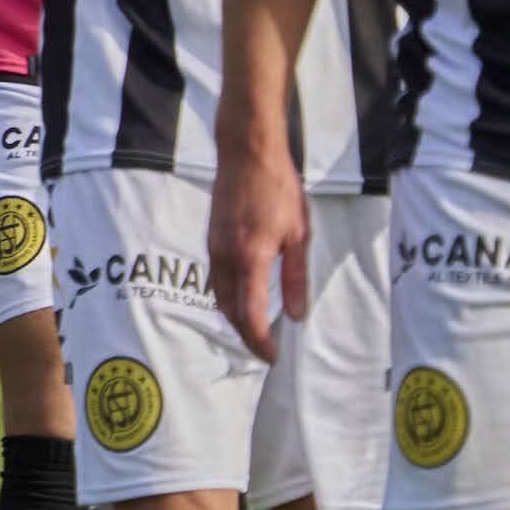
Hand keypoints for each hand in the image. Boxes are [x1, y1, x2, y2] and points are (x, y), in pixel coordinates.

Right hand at [206, 145, 310, 363]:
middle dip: (245, 334)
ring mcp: (214, 248)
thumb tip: (296, 314)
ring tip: (255, 327)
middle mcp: (226, 258)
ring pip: (220, 296)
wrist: (247, 154)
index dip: (260, 341)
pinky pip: (216, 279)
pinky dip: (228, 297)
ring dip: (235, 317)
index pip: (250, 314)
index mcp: (251, 258)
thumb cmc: (279, 189)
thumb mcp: (298, 234)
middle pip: (230, 311)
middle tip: (265, 348)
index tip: (272, 355)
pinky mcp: (210, 239)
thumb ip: (296, 277)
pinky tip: (243, 297)